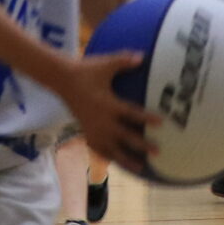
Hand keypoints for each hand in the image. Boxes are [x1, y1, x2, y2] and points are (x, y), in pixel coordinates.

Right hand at [56, 50, 151, 171]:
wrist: (62, 80)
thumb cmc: (86, 71)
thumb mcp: (106, 64)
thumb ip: (124, 61)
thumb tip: (143, 57)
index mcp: (108, 104)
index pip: (131, 113)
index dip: (147, 118)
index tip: (161, 123)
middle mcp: (102, 120)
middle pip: (125, 136)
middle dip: (142, 145)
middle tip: (157, 152)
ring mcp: (93, 129)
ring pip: (112, 149)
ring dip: (127, 158)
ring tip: (140, 167)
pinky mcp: (86, 131)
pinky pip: (99, 148)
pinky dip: (110, 157)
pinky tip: (119, 163)